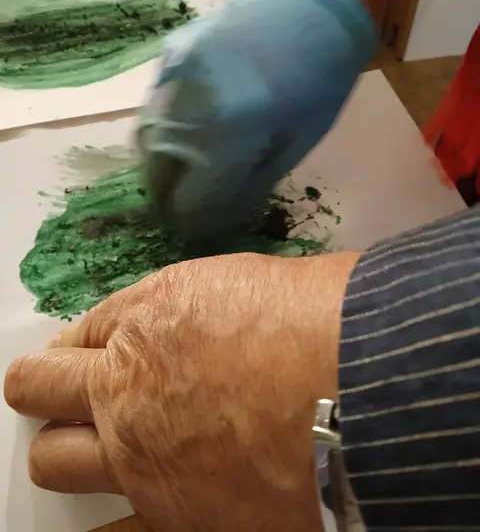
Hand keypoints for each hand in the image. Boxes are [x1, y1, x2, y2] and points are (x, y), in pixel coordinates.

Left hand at [4, 251, 357, 531]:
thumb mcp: (242, 287)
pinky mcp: (173, 518)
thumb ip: (187, 314)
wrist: (362, 391)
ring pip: (54, 460)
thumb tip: (172, 329)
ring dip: (68, 445)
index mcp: (145, 320)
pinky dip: (129, 502)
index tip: (89, 353)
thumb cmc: (314, 320)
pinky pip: (120, 518)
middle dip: (44, 386)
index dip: (84, 342)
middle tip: (70, 392)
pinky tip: (169, 486)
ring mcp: (139, 459)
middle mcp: (124, 389)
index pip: (78, 332)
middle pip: (35, 388)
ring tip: (105, 443)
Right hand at [137, 0, 376, 238]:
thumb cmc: (320, 79)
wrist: (312, 1)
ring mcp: (170, 76)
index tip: (200, 228)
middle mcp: (187, 108)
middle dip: (168, 199)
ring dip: (158, 168)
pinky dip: (161, 130)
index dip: (193, 222)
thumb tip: (217, 217)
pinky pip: (152, 106)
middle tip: (183, 210)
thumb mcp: (296, 143)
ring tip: (177, 179)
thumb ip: (248, 185)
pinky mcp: (167, 55)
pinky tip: (181, 135)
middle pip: (156, 174)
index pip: (190, 201)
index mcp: (228, 135)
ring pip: (145, 140)